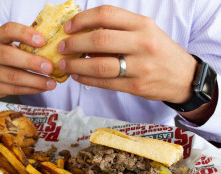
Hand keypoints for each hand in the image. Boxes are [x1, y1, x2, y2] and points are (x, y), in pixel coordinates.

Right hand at [0, 22, 55, 98]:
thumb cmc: (7, 55)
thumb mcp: (11, 44)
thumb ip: (27, 44)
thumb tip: (56, 49)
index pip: (8, 30)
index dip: (25, 34)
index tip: (43, 41)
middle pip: (8, 56)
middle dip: (31, 62)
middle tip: (50, 67)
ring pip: (12, 76)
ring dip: (35, 80)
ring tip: (51, 83)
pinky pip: (13, 89)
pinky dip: (30, 89)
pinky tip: (42, 88)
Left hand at [57, 5, 196, 103]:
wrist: (184, 77)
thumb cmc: (158, 51)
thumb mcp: (144, 32)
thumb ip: (118, 30)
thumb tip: (82, 33)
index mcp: (142, 24)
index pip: (106, 14)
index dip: (82, 19)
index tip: (68, 27)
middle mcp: (142, 42)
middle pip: (100, 40)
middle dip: (74, 44)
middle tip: (61, 48)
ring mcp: (141, 66)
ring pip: (100, 65)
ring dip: (76, 65)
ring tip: (64, 64)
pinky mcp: (137, 86)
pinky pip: (105, 82)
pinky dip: (86, 79)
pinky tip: (77, 76)